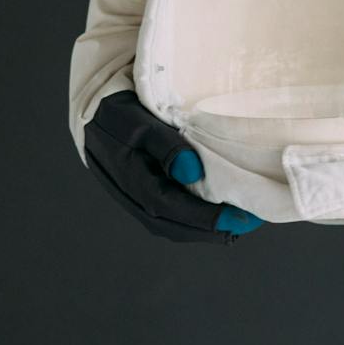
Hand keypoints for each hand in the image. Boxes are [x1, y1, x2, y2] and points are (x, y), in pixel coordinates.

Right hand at [81, 89, 263, 242]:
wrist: (93, 115)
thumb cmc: (119, 114)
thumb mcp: (140, 122)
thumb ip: (165, 146)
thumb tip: (193, 172)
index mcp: (130, 178)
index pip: (170, 207)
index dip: (204, 217)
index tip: (238, 218)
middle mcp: (132, 197)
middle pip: (173, 225)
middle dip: (211, 230)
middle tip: (249, 223)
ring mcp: (136, 199)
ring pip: (172, 225)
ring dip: (205, 229)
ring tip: (240, 223)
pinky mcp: (144, 195)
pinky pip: (170, 216)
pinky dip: (195, 220)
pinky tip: (217, 214)